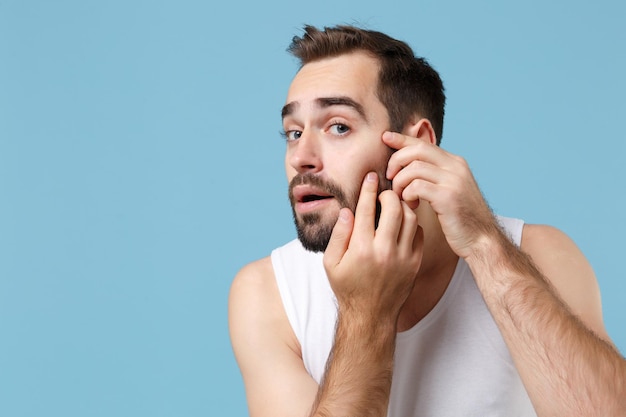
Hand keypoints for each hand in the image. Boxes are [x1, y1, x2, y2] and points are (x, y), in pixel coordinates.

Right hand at [323, 172, 422, 321]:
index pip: (367, 209)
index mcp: (361, 249)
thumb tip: (348, 210)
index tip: (371, 176)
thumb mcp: (331, 263)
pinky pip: (420, 234)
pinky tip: (403, 223)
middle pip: (394, 208)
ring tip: (395, 204)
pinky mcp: (415, 264)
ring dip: (403, 206)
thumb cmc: (347, 288)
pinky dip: (413, 224)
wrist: (370, 316)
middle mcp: (384, 251)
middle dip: (389, 193)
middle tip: (384, 191)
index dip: (369, 188)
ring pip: (411, 218)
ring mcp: (403, 258)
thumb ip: (339, 235)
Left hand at [382, 131, 497, 258]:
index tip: (385, 138)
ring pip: (414, 168)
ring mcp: (453, 181)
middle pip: (417, 149)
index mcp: (455, 163)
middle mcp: (456, 167)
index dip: (402, 139)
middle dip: (396, 160)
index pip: (423, 143)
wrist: (481, 240)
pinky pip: (417, 186)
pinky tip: (411, 205)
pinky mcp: (448, 197)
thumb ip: (433, 176)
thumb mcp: (448, 190)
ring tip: (402, 197)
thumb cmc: (460, 219)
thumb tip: (407, 168)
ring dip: (400, 182)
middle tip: (389, 177)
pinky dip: (407, 194)